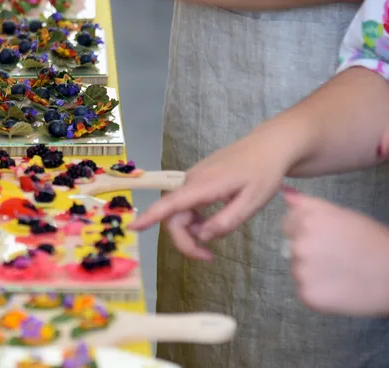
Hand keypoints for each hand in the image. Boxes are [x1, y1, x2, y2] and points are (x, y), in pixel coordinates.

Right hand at [129, 133, 290, 259]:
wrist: (270, 145)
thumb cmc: (264, 173)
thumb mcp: (252, 202)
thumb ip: (226, 221)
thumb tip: (201, 236)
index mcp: (204, 185)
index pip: (171, 204)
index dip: (150, 217)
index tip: (132, 228)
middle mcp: (192, 181)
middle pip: (174, 215)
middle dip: (186, 239)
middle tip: (209, 257)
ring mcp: (193, 179)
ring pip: (180, 211)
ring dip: (192, 229)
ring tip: (217, 234)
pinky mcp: (198, 179)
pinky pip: (188, 203)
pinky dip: (196, 218)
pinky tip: (213, 220)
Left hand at [283, 190, 388, 315]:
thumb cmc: (374, 242)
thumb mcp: (343, 214)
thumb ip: (309, 204)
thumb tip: (286, 193)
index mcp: (308, 220)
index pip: (288, 225)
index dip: (307, 232)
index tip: (326, 238)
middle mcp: (300, 244)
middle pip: (292, 249)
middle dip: (310, 252)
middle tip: (339, 257)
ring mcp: (302, 271)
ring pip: (298, 271)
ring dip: (313, 273)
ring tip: (342, 272)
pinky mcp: (308, 295)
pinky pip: (305, 292)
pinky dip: (319, 293)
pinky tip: (340, 287)